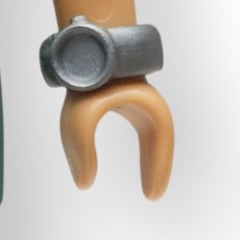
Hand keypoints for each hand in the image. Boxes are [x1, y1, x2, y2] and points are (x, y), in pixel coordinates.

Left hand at [60, 80, 173, 199]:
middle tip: (153, 195)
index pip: (160, 145)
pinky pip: (139, 130)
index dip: (158, 170)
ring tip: (148, 184)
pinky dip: (142, 148)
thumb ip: (81, 152)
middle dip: (158, 168)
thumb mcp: (79, 119)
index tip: (151, 195)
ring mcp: (134, 99)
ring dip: (151, 159)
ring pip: (151, 136)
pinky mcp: (122, 98)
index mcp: (146, 107)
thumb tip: (84, 182)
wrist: (80, 43)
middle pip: (159, 142)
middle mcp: (145, 103)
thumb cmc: (84, 77)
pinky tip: (138, 160)